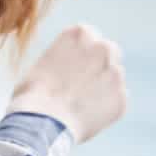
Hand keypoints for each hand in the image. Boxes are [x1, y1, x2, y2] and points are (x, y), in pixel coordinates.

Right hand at [8, 24, 127, 143]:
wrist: (43, 122)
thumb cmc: (33, 95)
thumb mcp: (42, 65)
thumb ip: (63, 60)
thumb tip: (68, 71)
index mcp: (79, 34)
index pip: (88, 34)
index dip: (80, 52)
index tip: (72, 65)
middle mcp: (101, 48)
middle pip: (109, 50)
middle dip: (100, 64)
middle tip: (83, 83)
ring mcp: (115, 73)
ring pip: (114, 77)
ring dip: (103, 87)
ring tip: (78, 105)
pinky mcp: (121, 98)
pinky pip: (116, 101)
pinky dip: (106, 108)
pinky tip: (85, 117)